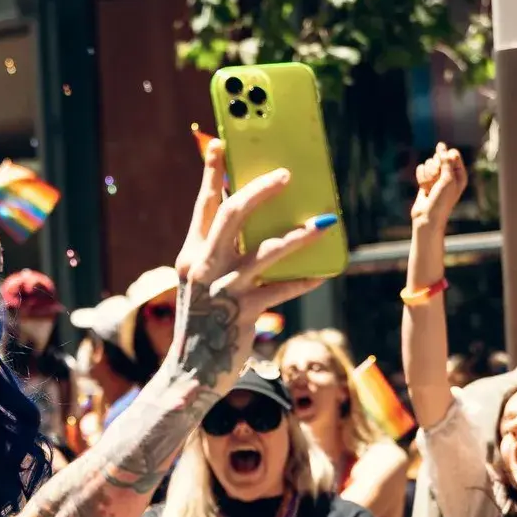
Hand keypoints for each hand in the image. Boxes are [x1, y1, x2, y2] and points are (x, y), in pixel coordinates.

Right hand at [171, 139, 331, 340]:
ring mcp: (224, 290)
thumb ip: (222, 253)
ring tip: (324, 224)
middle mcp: (204, 267)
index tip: (219, 144)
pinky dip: (303, 280)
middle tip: (286, 175)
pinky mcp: (244, 314)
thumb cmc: (204, 322)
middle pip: (232, 215)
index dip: (211, 174)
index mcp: (192, 254)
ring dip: (298, 236)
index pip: (203, 205)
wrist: (191, 371)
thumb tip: (256, 222)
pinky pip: (281, 290)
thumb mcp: (204, 282)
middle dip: (259, 190)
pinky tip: (324, 273)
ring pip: (266, 252)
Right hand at [410, 143, 467, 231]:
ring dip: (427, 175)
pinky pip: (421, 169)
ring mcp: (437, 177)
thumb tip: (442, 146)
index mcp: (460, 174)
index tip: (444, 172)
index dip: (446, 160)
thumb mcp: (448, 180)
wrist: (427, 217)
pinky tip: (424, 189)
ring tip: (430, 188)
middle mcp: (449, 174)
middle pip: (439, 157)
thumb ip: (446, 161)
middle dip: (435, 169)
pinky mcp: (426, 179)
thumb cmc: (442, 201)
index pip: (452, 154)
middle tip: (436, 184)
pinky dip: (421, 178)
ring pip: (429, 163)